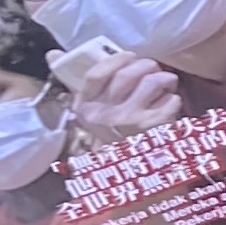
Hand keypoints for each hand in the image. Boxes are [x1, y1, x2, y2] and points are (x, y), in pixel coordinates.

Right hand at [53, 42, 181, 138]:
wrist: (131, 172)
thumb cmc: (112, 132)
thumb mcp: (90, 110)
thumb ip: (73, 81)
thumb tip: (52, 53)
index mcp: (85, 108)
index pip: (95, 74)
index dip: (115, 59)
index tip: (128, 56)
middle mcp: (105, 115)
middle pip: (127, 74)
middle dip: (145, 65)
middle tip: (152, 69)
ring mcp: (130, 122)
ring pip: (152, 82)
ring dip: (164, 78)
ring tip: (165, 83)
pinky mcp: (155, 128)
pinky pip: (170, 100)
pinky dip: (173, 99)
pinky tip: (168, 105)